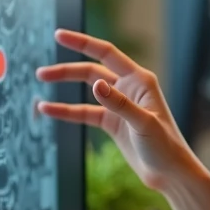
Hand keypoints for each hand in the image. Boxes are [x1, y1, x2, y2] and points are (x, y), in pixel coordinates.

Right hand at [36, 29, 203, 192]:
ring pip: (86, 89)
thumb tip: (95, 84)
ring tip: (40, 81)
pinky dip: (66, 111)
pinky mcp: (112, 122)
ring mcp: (119, 105)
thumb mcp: (142, 123)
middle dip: (67, 70)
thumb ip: (118, 103)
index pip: (106, 53)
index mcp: (140, 80)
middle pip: (92, 71)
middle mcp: (129, 88)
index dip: (82, 43)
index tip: (58, 35)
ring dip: (64, 86)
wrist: (169, 173)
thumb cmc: (165, 146)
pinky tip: (47, 110)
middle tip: (41, 73)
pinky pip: (84, 113)